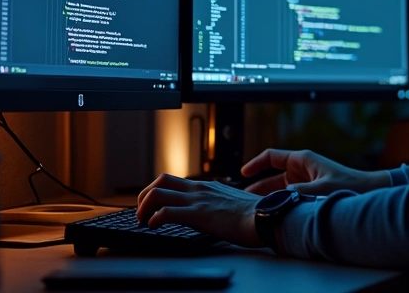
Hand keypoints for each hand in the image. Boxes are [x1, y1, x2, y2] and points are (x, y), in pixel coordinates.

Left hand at [137, 174, 263, 247]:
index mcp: (207, 186)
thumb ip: (219, 203)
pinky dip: (153, 219)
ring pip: (157, 193)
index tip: (152, 206)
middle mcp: (200, 189)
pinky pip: (166, 212)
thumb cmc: (255, 215)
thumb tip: (214, 212)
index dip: (157, 191)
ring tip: (143, 220)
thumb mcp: (232, 203)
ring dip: (143, 207)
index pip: (174, 181)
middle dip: (144, 196)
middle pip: (160, 180)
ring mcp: (198, 199)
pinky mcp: (198, 214)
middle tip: (142, 212)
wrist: (266, 217)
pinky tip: (153, 227)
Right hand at [241, 148, 390, 195]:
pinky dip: (279, 203)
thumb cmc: (349, 185)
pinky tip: (272, 214)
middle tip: (242, 201)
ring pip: (278, 188)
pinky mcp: (309, 192)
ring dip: (267, 198)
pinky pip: (288, 196)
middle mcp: (301, 168)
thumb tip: (280, 197)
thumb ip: (300, 193)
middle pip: (271, 176)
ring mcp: (304, 180)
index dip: (255, 164)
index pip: (271, 157)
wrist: (368, 191)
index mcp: (302, 160)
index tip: (242, 174)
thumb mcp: (321, 189)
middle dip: (256, 187)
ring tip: (252, 210)